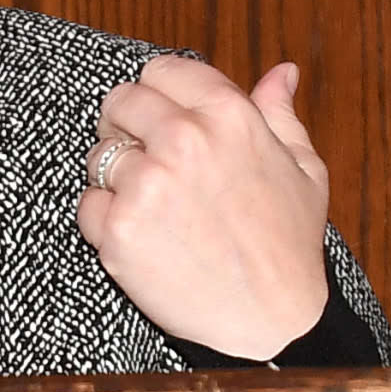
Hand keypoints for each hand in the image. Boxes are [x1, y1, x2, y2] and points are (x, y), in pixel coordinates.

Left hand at [77, 55, 332, 359]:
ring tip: (153, 209)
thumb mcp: (303, 170)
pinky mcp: (120, 232)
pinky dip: (105, 222)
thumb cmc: (289, 245)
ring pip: (98, 157)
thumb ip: (280, 114)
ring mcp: (147, 186)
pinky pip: (87, 207)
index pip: (161, 71)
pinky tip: (143, 239)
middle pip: (119, 103)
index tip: (160, 119)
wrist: (272, 320)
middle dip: (125, 127)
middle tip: (144, 160)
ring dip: (114, 179)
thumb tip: (283, 71)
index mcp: (228, 116)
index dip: (157, 95)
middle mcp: (185, 141)